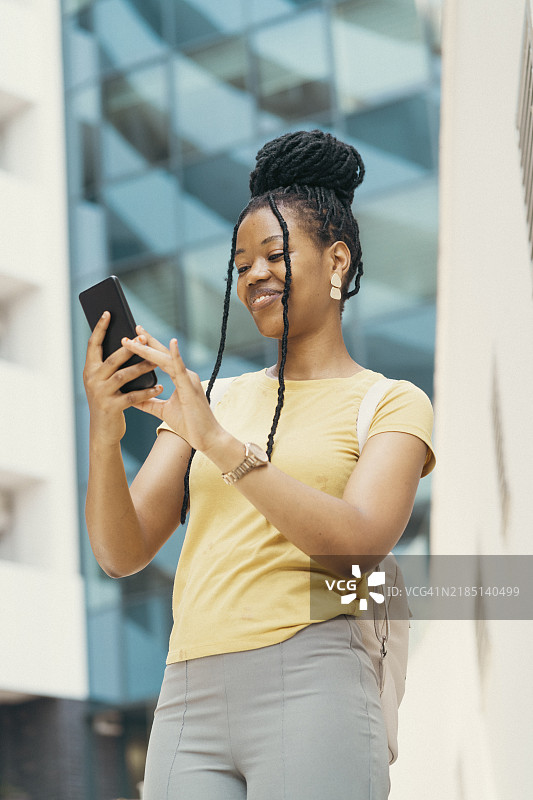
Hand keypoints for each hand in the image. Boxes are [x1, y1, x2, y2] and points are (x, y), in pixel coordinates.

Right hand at [83, 312, 163, 444]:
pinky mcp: (111, 408)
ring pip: (123, 376)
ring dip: (142, 367)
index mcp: (89, 370)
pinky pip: (133, 396)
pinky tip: (160, 386)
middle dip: (129, 347)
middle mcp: (91, 380)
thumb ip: (109, 366)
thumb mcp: (104, 383)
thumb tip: (126, 343)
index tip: (108, 312)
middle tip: (143, 337)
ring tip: (158, 361)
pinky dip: (148, 391)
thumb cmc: (108, 402)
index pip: (93, 344)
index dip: (99, 328)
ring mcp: (100, 394)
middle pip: (112, 359)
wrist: (102, 433)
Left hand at [121, 327, 224, 453]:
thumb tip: (132, 398)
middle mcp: (185, 375)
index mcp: (180, 378)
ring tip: (137, 336)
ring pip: (167, 359)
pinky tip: (171, 343)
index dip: (148, 348)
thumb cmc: (190, 425)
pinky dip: (176, 355)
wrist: (207, 438)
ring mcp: (189, 379)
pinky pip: (181, 368)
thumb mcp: (163, 411)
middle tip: (133, 328)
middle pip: (163, 354)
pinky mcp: (191, 387)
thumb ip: (149, 402)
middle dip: (147, 342)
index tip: (133, 338)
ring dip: (151, 348)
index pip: (161, 359)